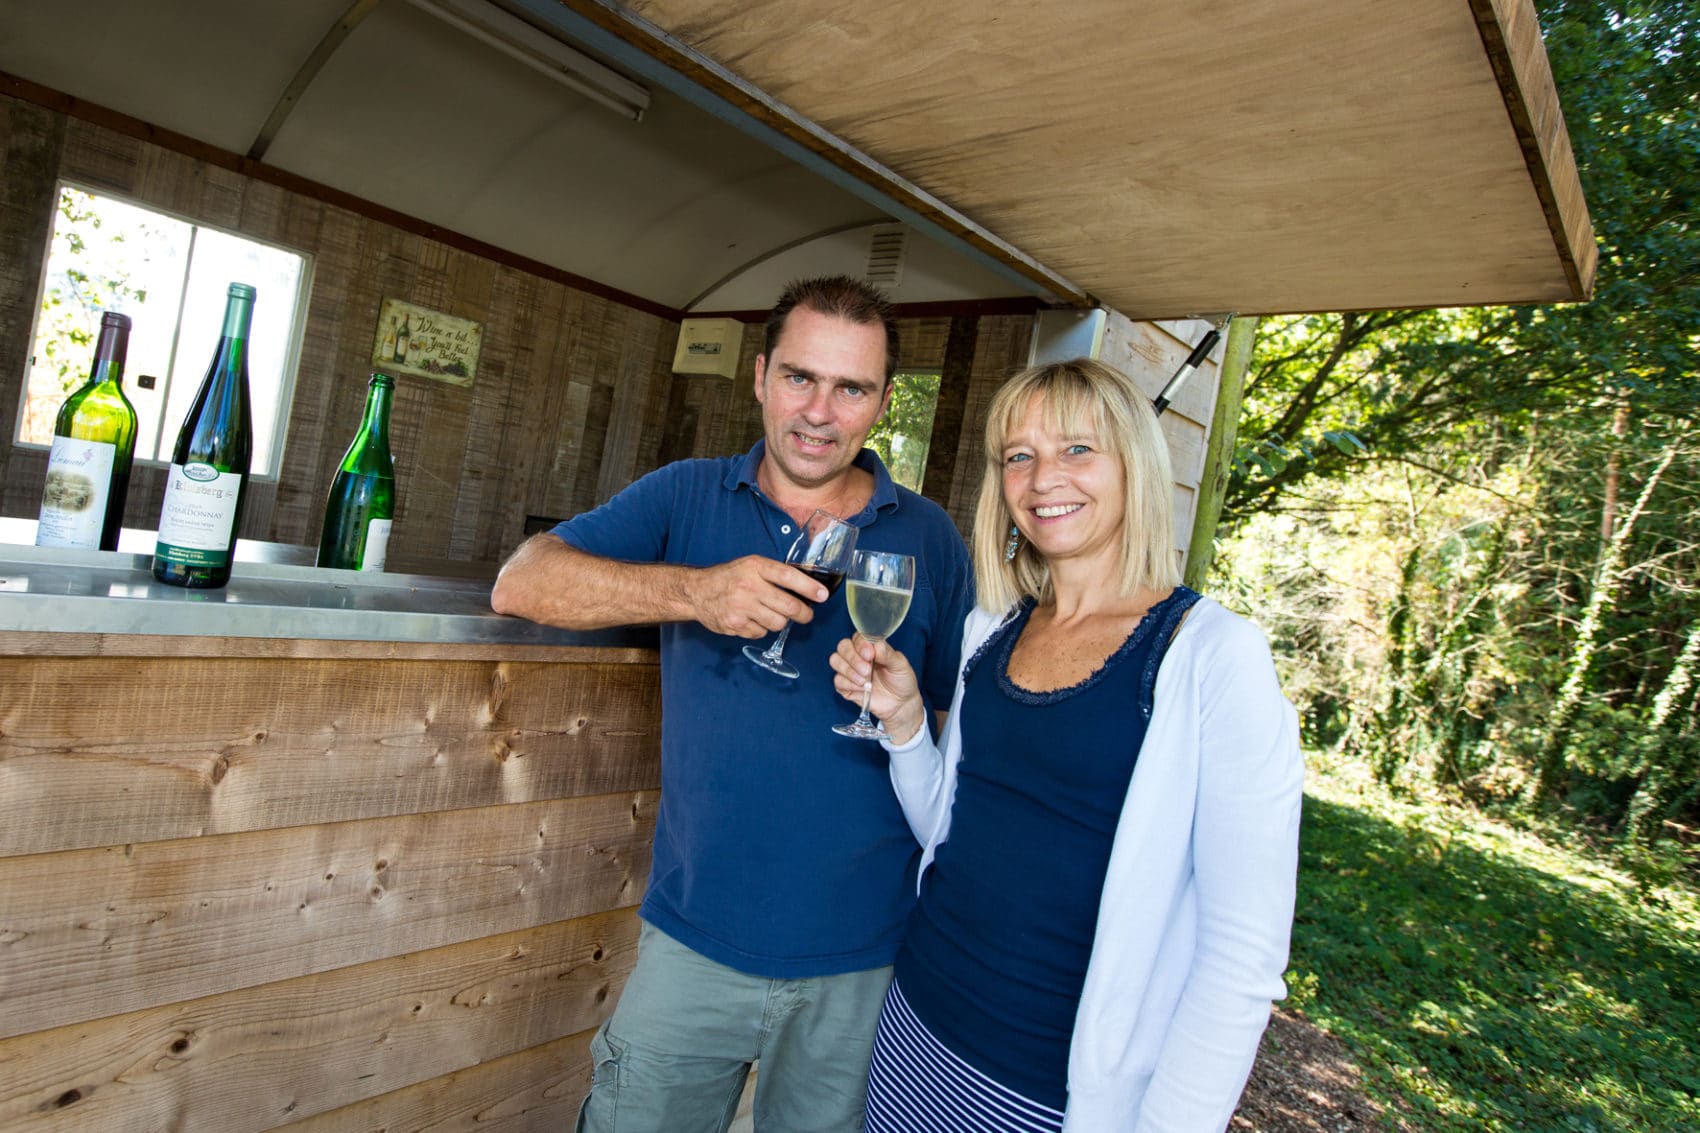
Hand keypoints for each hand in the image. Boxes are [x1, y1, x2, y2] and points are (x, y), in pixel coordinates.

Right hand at [686, 555, 827, 637]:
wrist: (697, 592)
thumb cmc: (729, 577)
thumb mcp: (751, 566)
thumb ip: (774, 574)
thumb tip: (807, 588)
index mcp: (755, 567)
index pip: (788, 576)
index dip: (809, 587)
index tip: (823, 595)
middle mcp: (748, 586)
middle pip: (789, 606)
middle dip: (804, 614)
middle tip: (807, 615)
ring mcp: (741, 607)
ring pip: (778, 623)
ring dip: (780, 621)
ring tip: (771, 613)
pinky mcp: (735, 624)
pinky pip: (762, 632)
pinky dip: (762, 629)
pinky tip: (753, 619)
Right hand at [830, 635, 924, 742]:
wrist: (901, 704)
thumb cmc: (901, 681)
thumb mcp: (901, 665)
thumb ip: (888, 654)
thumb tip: (877, 645)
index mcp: (870, 647)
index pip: (858, 637)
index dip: (861, 645)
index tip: (870, 655)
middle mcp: (857, 656)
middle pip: (843, 646)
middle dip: (853, 658)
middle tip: (867, 670)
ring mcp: (850, 670)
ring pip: (835, 661)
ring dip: (849, 671)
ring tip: (865, 681)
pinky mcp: (846, 686)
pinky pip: (837, 681)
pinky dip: (849, 684)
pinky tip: (862, 689)